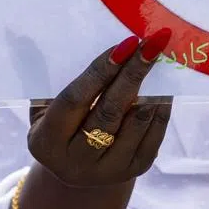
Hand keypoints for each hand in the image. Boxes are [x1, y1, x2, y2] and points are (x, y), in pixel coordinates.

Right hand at [27, 30, 173, 187]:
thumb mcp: (43, 106)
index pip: (75, 100)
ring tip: (160, 61)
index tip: (124, 44)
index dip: (99, 71)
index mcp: (47, 142)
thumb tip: (43, 37)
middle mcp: (75, 162)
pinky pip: (152, 138)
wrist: (76, 167)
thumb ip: (50, 78)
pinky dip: (160, 110)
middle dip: (132, 75)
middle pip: (108, 113)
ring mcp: (107, 171)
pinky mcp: (133, 171)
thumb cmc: (59, 122)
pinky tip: (165, 88)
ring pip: (134, 126)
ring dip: (151, 91)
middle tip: (150, 45)